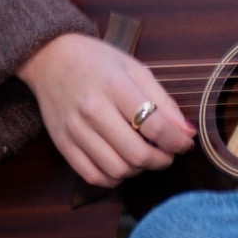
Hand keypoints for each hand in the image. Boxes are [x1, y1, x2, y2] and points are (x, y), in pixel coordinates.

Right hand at [18, 33, 194, 186]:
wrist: (50, 59)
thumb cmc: (97, 61)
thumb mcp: (134, 69)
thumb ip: (162, 100)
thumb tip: (187, 131)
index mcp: (115, 86)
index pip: (154, 126)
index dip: (176, 141)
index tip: (185, 143)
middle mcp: (93, 110)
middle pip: (137, 154)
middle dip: (162, 160)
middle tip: (168, 154)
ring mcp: (75, 130)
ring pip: (117, 170)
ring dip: (139, 170)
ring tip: (145, 157)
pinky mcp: (62, 145)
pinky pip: (93, 176)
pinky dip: (114, 179)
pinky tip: (122, 165)